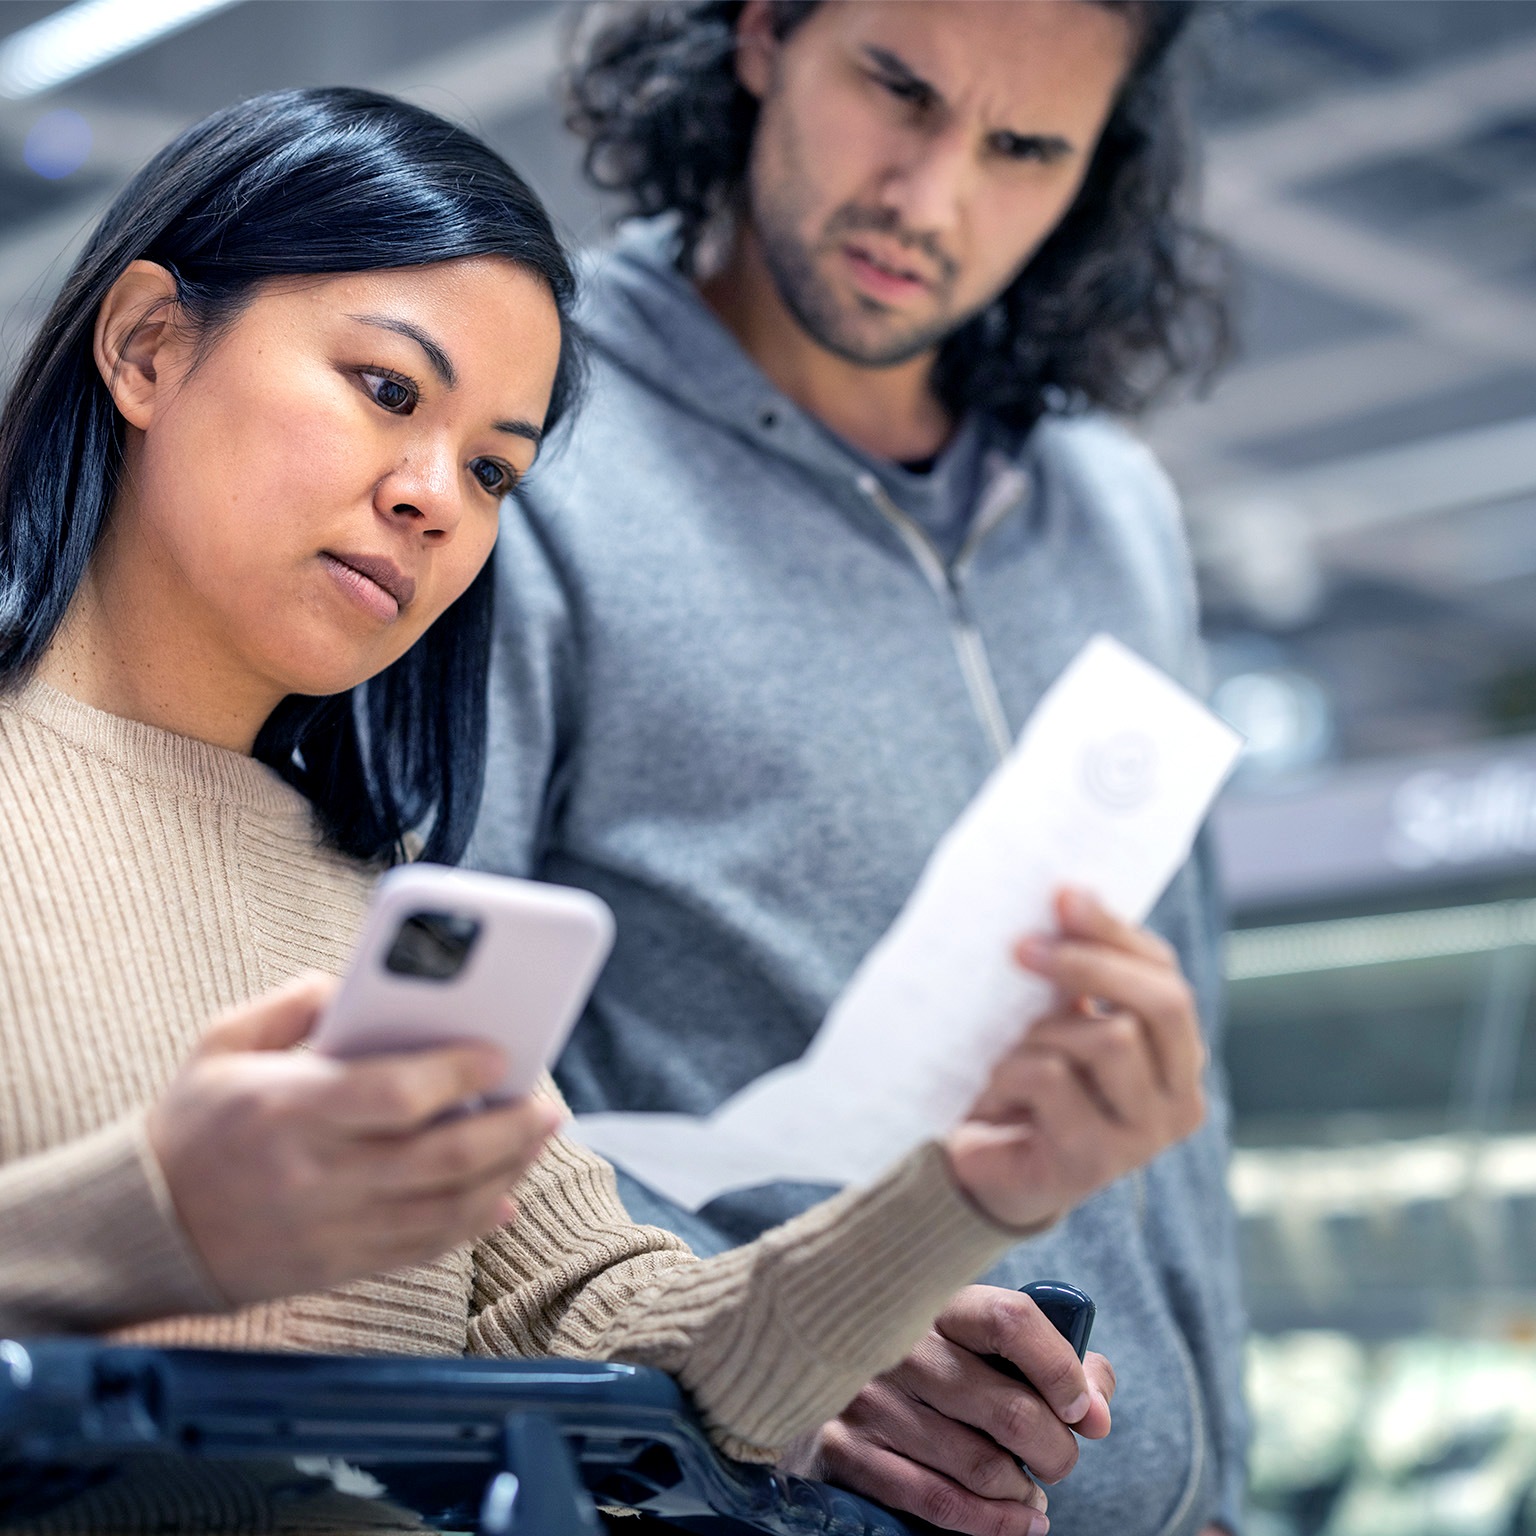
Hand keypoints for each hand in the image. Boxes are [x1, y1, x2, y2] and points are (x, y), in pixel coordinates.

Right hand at [147, 973, 561, 1304]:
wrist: (137, 1230)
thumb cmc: (191, 1123)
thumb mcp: (222, 1042)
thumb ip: (295, 1002)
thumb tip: (363, 983)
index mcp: (288, 1109)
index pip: (396, 1095)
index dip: (459, 1074)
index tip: (502, 1053)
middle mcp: (315, 1176)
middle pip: (440, 1159)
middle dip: (509, 1129)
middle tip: (547, 1104)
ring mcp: (331, 1230)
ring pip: (444, 1210)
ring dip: (506, 1174)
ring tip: (538, 1139)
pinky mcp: (337, 1269)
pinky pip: (423, 1251)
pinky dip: (472, 1225)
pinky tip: (503, 1198)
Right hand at [783, 1286, 1114, 1535]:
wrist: (810, 1353)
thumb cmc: (931, 1352)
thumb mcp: (981, 1334)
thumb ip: (1051, 1353)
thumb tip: (1098, 1406)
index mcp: (937, 1298)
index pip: (1012, 1320)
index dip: (1062, 1370)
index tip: (1087, 1410)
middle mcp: (899, 1343)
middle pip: (1011, 1410)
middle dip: (1057, 1452)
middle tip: (1060, 1460)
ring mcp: (867, 1396)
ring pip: (981, 1466)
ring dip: (1023, 1492)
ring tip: (1031, 1492)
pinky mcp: (843, 1447)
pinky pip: (936, 1501)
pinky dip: (993, 1524)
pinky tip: (1018, 1521)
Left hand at [945, 888, 1204, 1232]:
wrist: (986, 1170)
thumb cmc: (1028, 1084)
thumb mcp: (1060, 1018)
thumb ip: (1079, 971)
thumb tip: (1066, 895)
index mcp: (1179, 1056)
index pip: (1168, 976)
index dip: (1116, 932)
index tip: (1060, 896)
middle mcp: (1181, 1101)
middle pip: (1163, 1003)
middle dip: (1091, 964)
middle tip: (1023, 949)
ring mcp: (1143, 1138)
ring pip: (1108, 1039)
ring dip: (1039, 1031)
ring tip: (1007, 1053)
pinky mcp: (1094, 1162)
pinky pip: (1052, 1078)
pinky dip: (1010, 1070)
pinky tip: (993, 1091)